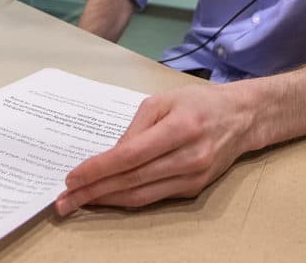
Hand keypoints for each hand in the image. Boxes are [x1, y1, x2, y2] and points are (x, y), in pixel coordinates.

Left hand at [54, 82, 255, 214]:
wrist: (242, 118)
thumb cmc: (198, 103)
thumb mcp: (164, 101)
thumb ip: (135, 128)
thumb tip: (110, 157)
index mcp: (180, 128)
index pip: (131, 156)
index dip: (99, 169)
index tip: (72, 177)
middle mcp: (189, 157)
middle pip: (132, 181)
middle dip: (94, 192)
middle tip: (63, 200)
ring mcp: (193, 178)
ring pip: (141, 196)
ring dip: (106, 201)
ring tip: (78, 203)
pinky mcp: (194, 190)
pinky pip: (154, 198)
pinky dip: (127, 199)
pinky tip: (107, 197)